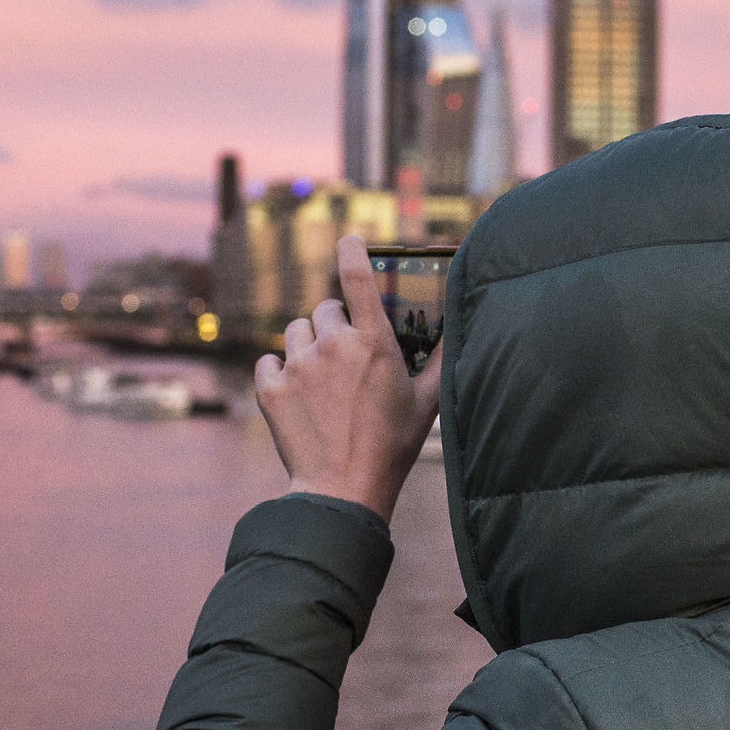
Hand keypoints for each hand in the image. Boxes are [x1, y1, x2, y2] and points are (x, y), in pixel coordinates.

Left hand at [252, 234, 441, 521]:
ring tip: (322, 379)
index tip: (349, 240)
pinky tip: (297, 393)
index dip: (352, 251)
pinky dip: (279, 371)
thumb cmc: (393, 446)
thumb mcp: (428, 401)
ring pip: (296, 331)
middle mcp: (332, 344)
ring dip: (307, 345)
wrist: (343, 489)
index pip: (357, 276)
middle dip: (335, 324)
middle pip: (325, 308)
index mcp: (373, 342)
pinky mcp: (270, 388)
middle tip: (347, 356)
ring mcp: (297, 365)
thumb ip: (443, 357)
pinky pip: (268, 360)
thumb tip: (461, 323)